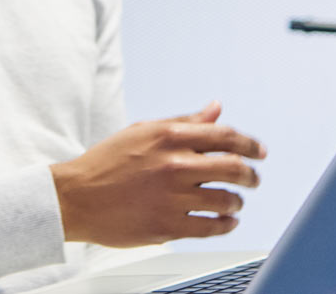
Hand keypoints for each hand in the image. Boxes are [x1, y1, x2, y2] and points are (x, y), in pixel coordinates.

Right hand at [50, 101, 266, 246]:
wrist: (75, 198)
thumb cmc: (107, 163)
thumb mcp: (145, 132)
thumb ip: (185, 122)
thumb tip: (216, 108)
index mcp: (170, 137)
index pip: (226, 137)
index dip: (250, 144)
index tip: (260, 152)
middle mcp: (174, 165)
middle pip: (234, 168)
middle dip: (251, 176)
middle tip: (254, 180)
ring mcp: (172, 197)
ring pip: (226, 200)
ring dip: (237, 202)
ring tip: (235, 203)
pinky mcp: (166, 226)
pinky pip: (210, 227)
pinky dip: (226, 225)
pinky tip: (227, 222)